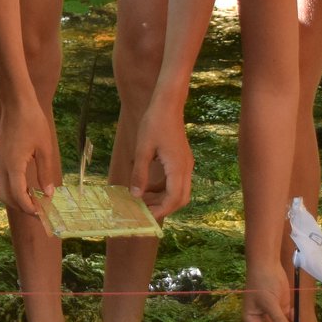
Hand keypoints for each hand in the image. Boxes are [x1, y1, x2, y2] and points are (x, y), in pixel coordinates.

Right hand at [0, 100, 59, 216]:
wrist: (15, 102)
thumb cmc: (32, 122)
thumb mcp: (44, 148)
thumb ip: (45, 173)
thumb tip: (49, 193)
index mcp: (13, 165)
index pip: (18, 196)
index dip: (30, 208)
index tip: (42, 215)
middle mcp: (1, 166)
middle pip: (6, 197)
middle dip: (22, 207)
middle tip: (39, 211)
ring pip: (2, 190)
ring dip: (16, 199)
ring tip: (35, 201)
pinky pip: (2, 180)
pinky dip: (13, 189)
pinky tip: (28, 187)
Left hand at [130, 102, 193, 219]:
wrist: (168, 105)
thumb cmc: (154, 124)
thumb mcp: (142, 150)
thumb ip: (140, 174)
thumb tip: (136, 196)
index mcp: (177, 167)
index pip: (174, 197)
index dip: (161, 210)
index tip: (147, 217)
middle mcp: (185, 168)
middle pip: (181, 198)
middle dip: (164, 208)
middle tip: (145, 212)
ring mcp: (185, 164)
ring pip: (180, 191)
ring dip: (163, 198)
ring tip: (143, 201)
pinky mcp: (182, 160)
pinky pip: (176, 181)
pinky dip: (164, 188)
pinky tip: (148, 186)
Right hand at [242, 260, 295, 321]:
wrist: (267, 264)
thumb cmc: (262, 283)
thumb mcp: (269, 302)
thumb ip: (278, 319)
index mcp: (252, 320)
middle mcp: (262, 319)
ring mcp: (273, 314)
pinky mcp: (282, 308)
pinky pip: (289, 319)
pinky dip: (295, 320)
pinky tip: (301, 320)